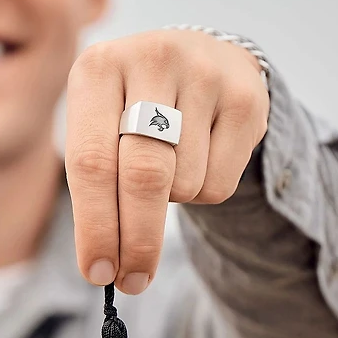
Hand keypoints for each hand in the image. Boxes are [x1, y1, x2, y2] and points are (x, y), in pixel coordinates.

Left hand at [65, 29, 269, 294]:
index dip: (94, 225)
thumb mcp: (98, 122)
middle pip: (144, 177)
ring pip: (185, 183)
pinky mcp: (246, 97)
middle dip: (137, 240)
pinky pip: (220, 182)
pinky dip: (203, 194)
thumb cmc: (131, 105)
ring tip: (169, 168)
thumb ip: (93, 182)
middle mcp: (152, 59)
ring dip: (172, 202)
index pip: (91, 161)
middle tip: (132, 281)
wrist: (199, 56)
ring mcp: (204, 74)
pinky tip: (198, 159)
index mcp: (98, 67)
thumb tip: (102, 265)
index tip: (97, 273)